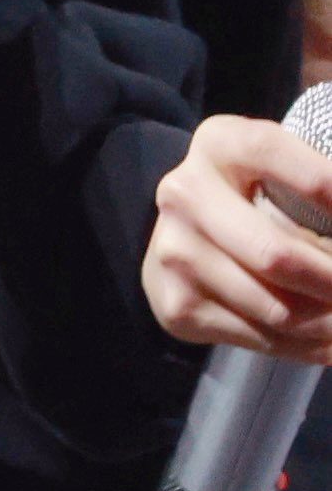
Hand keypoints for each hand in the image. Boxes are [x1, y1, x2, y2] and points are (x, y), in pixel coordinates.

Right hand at [143, 112, 331, 357]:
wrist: (181, 237)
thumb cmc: (250, 197)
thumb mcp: (277, 169)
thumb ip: (319, 191)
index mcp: (219, 143)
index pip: (285, 162)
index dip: (331, 192)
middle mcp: (185, 193)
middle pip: (276, 256)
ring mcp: (175, 252)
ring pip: (278, 310)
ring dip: (331, 323)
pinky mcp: (178, 305)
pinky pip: (263, 339)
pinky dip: (311, 347)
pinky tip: (328, 338)